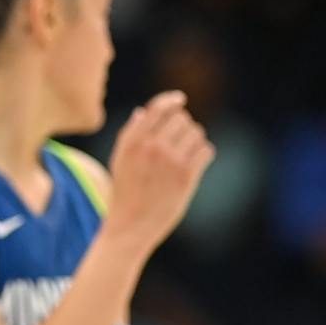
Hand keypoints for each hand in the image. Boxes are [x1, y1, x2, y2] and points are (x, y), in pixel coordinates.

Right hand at [106, 91, 214, 251]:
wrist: (131, 225)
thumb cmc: (125, 192)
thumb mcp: (119, 160)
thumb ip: (130, 134)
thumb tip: (142, 111)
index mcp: (133, 141)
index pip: (158, 108)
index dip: (171, 100)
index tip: (180, 99)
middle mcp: (152, 146)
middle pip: (181, 118)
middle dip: (182, 126)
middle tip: (177, 141)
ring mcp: (170, 160)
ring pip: (196, 132)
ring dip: (194, 140)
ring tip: (185, 154)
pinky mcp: (186, 175)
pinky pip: (206, 150)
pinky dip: (203, 155)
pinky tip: (193, 165)